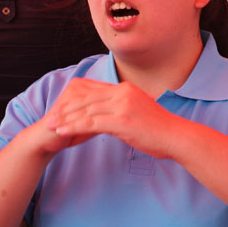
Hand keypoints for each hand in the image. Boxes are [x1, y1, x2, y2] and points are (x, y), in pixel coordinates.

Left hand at [43, 78, 184, 158]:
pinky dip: (73, 127)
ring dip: (66, 119)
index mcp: (127, 90)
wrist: (177, 137)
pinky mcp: (122, 120)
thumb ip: (123, 111)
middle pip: (87, 98)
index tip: (62, 108)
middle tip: (50, 116)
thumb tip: (110, 119)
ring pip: (86, 110)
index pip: (95, 91)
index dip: (75, 99)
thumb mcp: (140, 113)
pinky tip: (62, 132)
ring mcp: (123, 106)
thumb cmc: (161, 130)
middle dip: (66, 108)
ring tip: (51, 125)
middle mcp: (123, 93)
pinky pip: (91, 122)